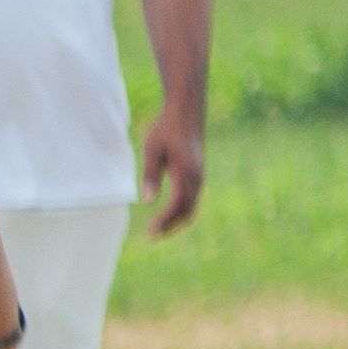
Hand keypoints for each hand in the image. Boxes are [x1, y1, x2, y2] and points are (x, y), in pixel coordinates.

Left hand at [139, 112, 205, 237]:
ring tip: (158, 229)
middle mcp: (197, 177)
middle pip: (187, 211)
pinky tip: (169, 213)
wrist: (186, 112)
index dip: (164, 221)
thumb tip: (148, 201)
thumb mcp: (152, 149)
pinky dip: (182, 210)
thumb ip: (151, 175)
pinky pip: (192, 198)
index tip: (151, 233)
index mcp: (186, 173)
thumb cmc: (166, 129)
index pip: (177, 205)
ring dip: (176, 219)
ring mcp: (200, 176)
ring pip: (191, 206)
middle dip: (171, 225)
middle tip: (152, 236)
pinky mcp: (198, 173)